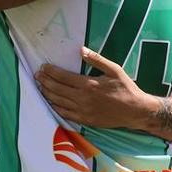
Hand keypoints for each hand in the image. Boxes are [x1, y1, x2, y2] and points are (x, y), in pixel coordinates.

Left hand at [35, 46, 154, 129]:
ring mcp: (83, 111)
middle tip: (37, 75)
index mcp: (88, 84)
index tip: (43, 67)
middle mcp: (82, 98)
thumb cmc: (126, 88)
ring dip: (47, 94)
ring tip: (40, 87)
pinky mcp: (85, 120)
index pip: (63, 77)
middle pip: (57, 89)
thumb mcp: (114, 69)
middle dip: (45, 81)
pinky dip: (55, 108)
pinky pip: (65, 115)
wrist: (135, 111)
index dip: (51, 72)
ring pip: (59, 102)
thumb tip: (81, 50)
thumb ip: (97, 59)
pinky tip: (51, 103)